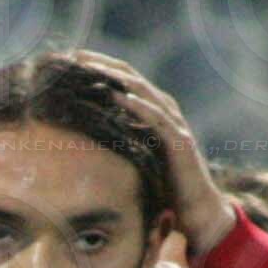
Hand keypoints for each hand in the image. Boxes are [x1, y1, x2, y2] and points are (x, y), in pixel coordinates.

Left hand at [60, 49, 237, 258]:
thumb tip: (85, 140)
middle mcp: (164, 111)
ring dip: (116, 78)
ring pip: (143, 92)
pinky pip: (157, 118)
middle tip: (73, 56)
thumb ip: (120, 143)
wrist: (197, 212)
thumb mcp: (135, 159)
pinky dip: (139, 105)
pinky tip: (120, 95)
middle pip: (130, 78)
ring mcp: (174, 124)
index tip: (71, 60)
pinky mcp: (180, 142)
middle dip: (102, 64)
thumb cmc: (165, 188)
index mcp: (153, 112)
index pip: (123, 81)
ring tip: (92, 69)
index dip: (99, 67)